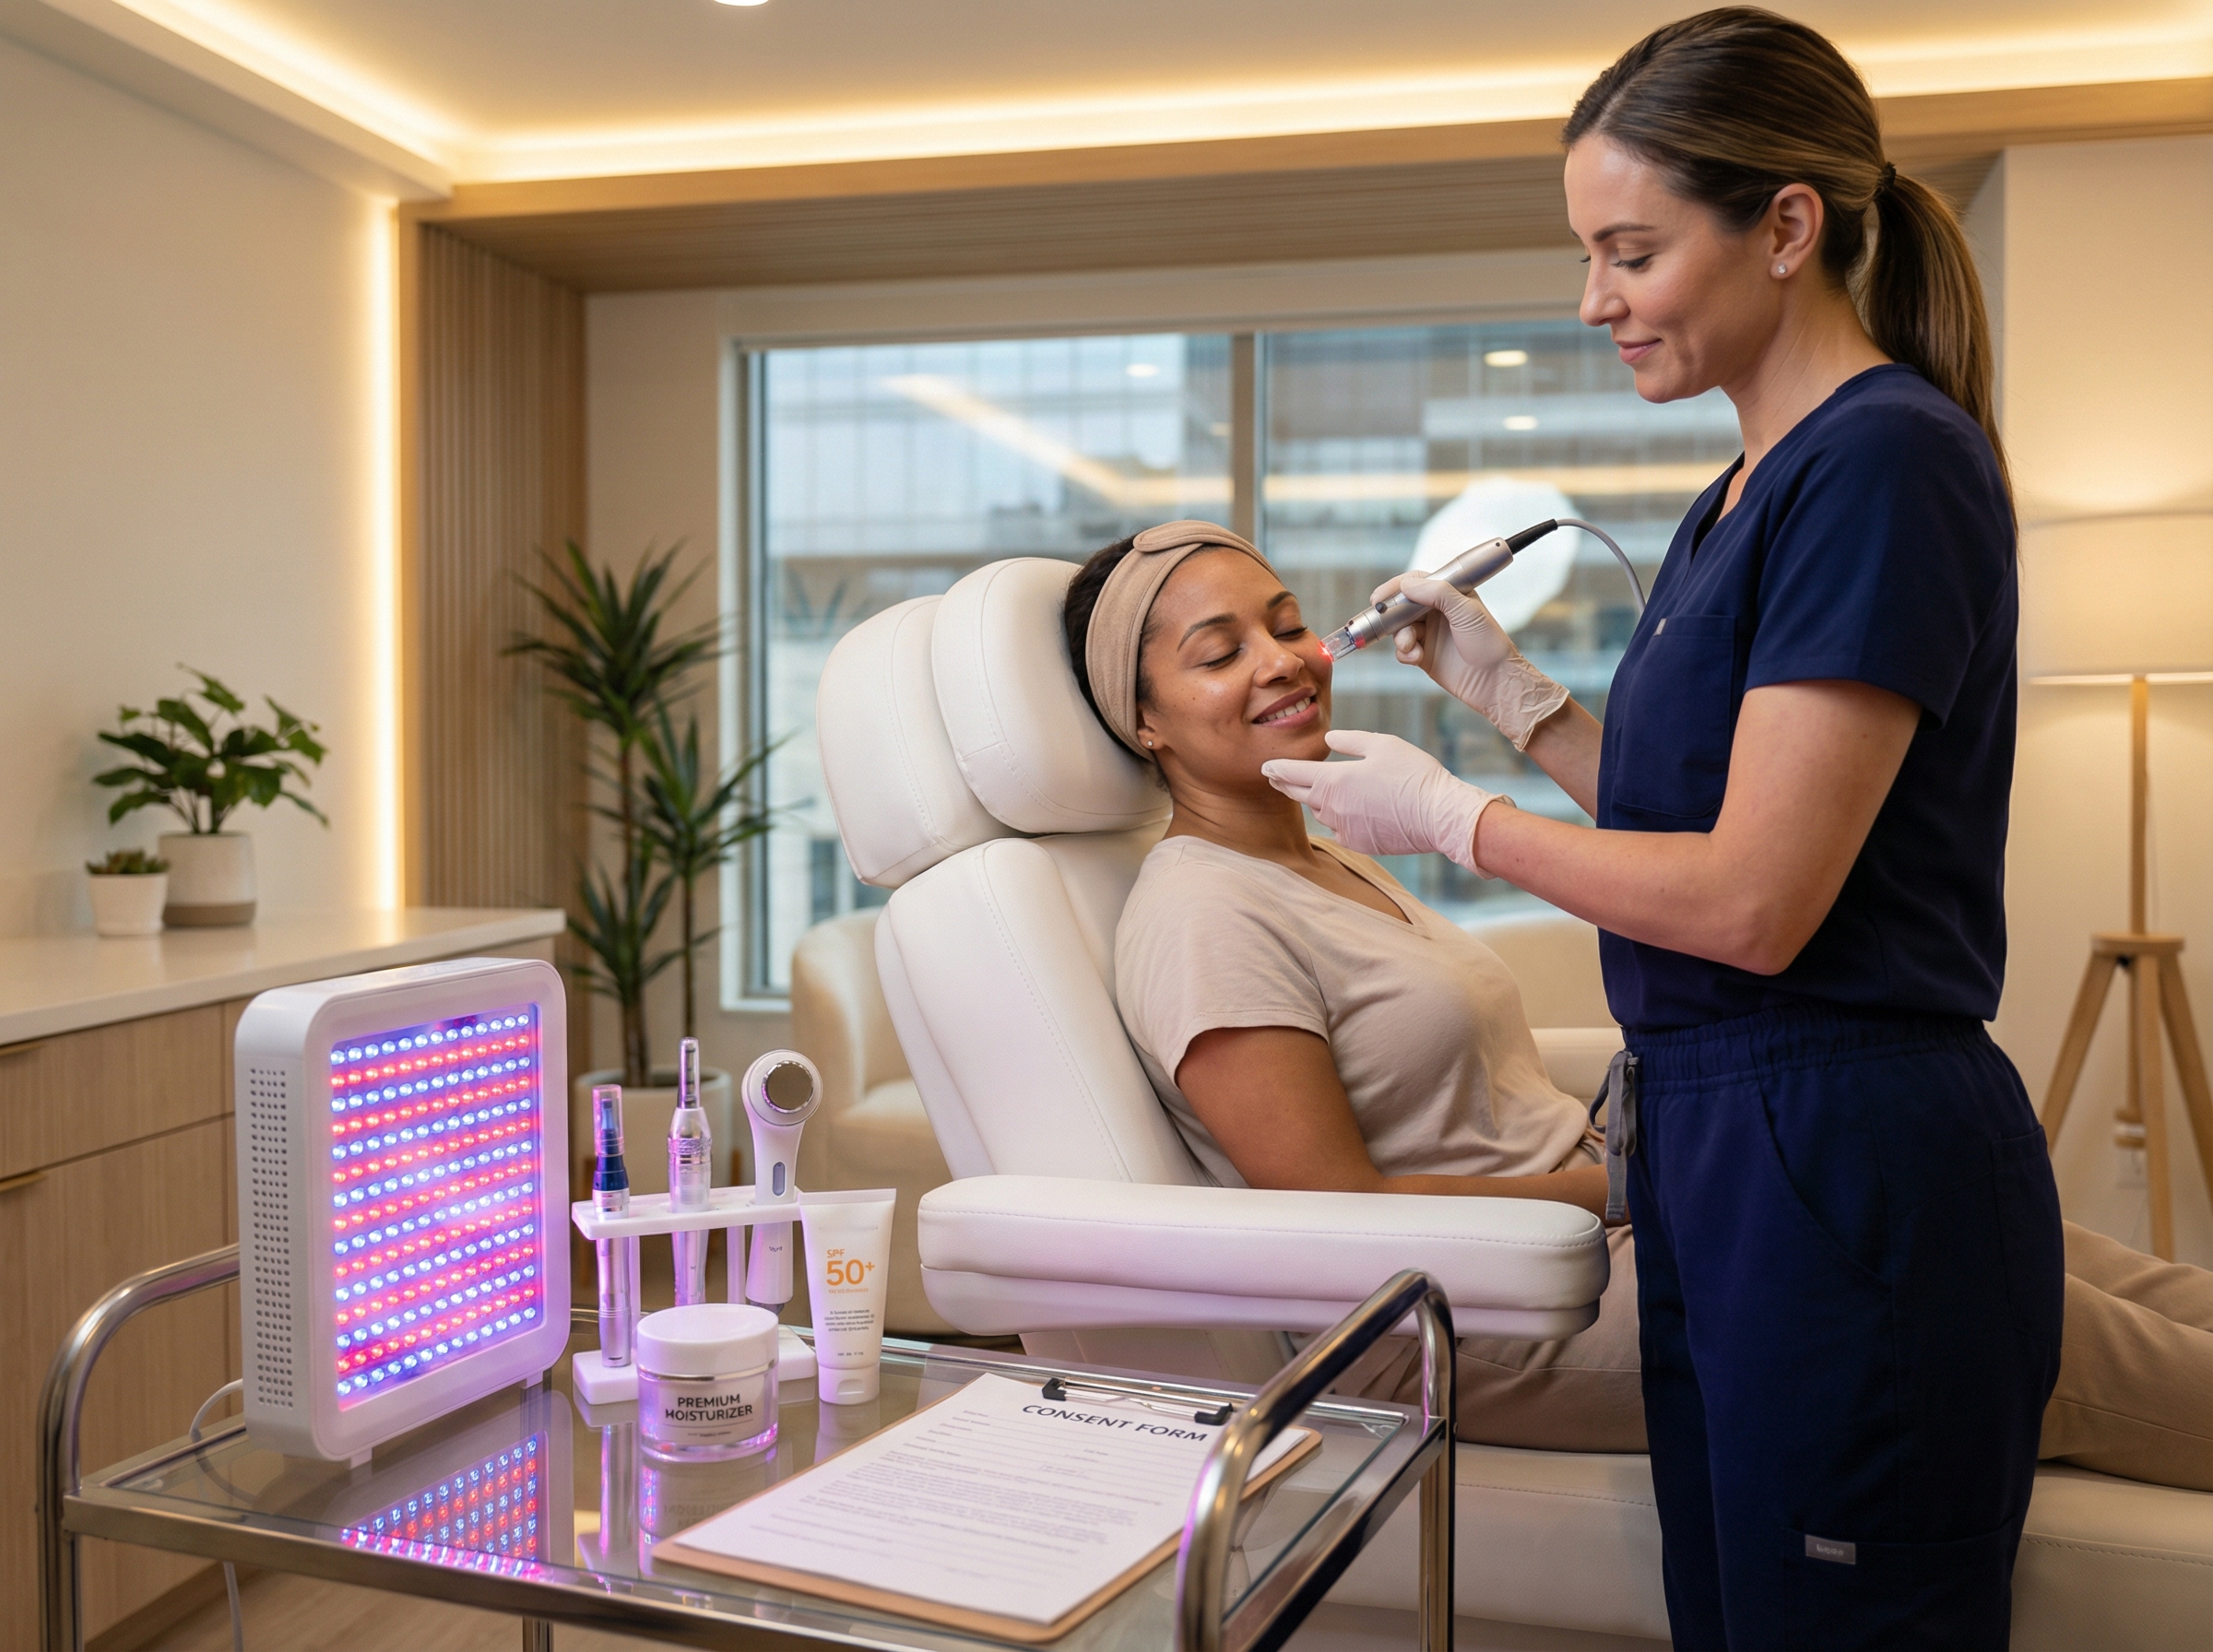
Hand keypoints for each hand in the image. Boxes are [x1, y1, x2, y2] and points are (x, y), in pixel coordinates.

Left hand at [1262, 730, 1507, 874]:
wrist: (1439, 814)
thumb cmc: (1412, 773)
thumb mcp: (1381, 744)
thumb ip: (1349, 740)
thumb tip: (1328, 740)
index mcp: (1332, 780)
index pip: (1292, 773)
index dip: (1276, 768)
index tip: (1266, 766)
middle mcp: (1331, 808)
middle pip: (1298, 795)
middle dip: (1286, 784)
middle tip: (1276, 778)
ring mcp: (1344, 829)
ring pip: (1321, 812)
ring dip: (1318, 801)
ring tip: (1321, 790)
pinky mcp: (1359, 843)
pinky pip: (1340, 828)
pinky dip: (1340, 818)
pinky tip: (1350, 810)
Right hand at [1373, 573, 1570, 750]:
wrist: (1494, 681)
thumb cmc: (1489, 644)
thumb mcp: (1466, 611)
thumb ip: (1437, 593)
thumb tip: (1407, 584)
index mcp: (1450, 594)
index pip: (1417, 582)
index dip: (1396, 587)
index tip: (1380, 597)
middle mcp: (1437, 612)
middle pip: (1402, 605)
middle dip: (1392, 614)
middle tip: (1382, 619)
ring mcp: (1429, 634)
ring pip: (1399, 629)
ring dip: (1400, 636)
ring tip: (1411, 646)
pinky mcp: (1423, 655)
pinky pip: (1402, 650)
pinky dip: (1404, 653)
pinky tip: (1417, 658)